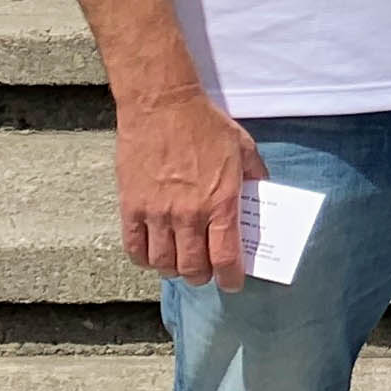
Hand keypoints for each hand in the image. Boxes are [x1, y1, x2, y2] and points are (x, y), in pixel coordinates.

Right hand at [116, 84, 265, 290]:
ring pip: (163, 263)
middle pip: (193, 267)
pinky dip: (144, 259)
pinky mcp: (131, 207)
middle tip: (205, 273)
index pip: (226, 256)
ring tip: (180, 264)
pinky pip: (134, 248)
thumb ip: (254, 176)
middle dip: (202, 276)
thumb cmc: (206, 125)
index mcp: (221, 202)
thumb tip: (260, 196)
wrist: (162, 106)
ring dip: (174, 270)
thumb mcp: (243, 148)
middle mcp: (189, 214)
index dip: (230, 278)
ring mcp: (157, 213)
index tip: (232, 283)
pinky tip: (153, 255)